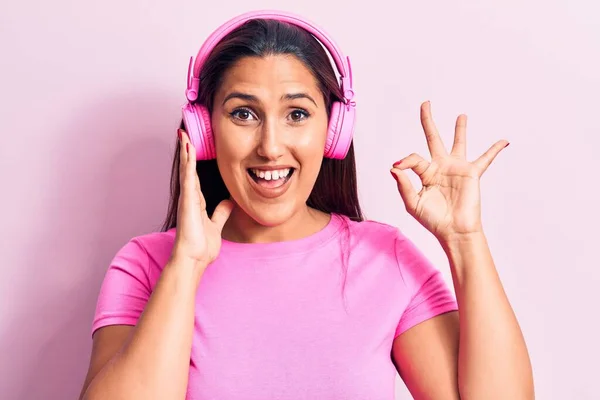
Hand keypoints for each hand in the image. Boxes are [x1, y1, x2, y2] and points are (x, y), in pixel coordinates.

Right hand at [170, 129, 233, 269]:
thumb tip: (229, 201)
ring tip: (184, 134)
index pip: (195, 177)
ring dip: (185, 151)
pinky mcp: (187, 200)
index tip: (193, 148)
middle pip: (188, 169)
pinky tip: (187, 148)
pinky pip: (188, 176)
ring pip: (186, 169)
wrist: (193, 259)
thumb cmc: (201, 247)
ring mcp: (187, 198)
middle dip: (187, 152)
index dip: (194, 162)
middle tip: (185, 134)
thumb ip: (221, 212)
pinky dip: (187, 161)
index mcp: (197, 202)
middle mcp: (190, 197)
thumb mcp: (216, 225)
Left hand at [390, 101, 508, 242]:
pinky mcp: (472, 174)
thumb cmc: (433, 220)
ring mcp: (457, 169)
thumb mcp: (412, 203)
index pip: (413, 158)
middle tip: (426, 103)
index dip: (405, 160)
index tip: (398, 166)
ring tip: (461, 115)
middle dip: (428, 121)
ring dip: (460, 129)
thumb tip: (394, 167)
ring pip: (458, 143)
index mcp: (425, 173)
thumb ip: (403, 185)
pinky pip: (485, 159)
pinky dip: (494, 150)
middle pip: (433, 138)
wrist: (454, 231)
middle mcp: (440, 167)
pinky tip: (504, 141)